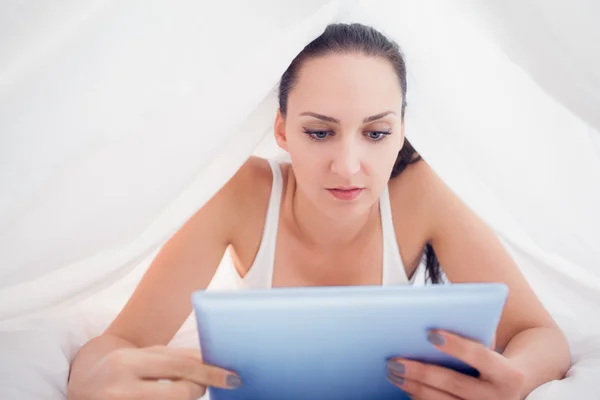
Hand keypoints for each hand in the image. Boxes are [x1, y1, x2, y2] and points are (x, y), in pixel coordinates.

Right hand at [68, 346, 240, 399]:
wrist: (81, 382)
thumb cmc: (123, 366)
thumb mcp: (145, 355)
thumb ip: (176, 357)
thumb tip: (213, 363)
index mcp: (128, 363)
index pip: (180, 367)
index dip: (210, 373)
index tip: (233, 378)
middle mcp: (120, 390)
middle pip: (180, 394)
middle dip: (199, 390)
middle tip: (201, 387)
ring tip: (183, 392)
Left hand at [386, 330, 524, 399]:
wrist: (512, 387)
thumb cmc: (493, 359)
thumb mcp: (492, 345)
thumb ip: (474, 332)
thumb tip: (438, 316)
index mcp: (508, 375)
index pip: (479, 356)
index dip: (456, 345)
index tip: (430, 333)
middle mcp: (498, 399)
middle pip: (453, 383)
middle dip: (421, 372)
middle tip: (395, 361)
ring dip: (413, 387)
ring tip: (393, 373)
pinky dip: (419, 398)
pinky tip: (406, 387)